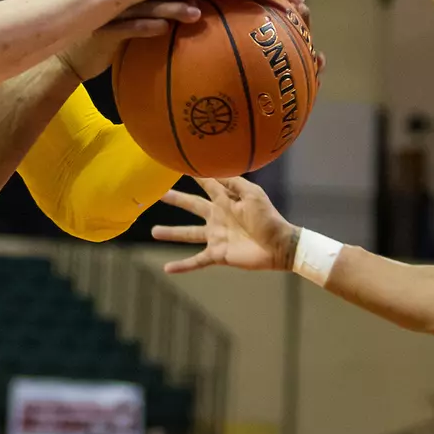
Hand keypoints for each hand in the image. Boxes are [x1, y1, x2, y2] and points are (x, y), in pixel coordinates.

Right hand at [58, 0, 201, 80]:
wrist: (69, 62)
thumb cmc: (101, 38)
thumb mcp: (122, 15)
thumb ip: (142, 4)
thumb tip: (178, 0)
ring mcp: (103, 12)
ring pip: (142, 6)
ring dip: (170, 9)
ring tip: (195, 14)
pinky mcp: (100, 31)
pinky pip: (127, 28)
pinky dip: (147, 27)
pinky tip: (165, 29)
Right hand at [151, 176, 297, 273]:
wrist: (279, 245)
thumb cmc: (269, 217)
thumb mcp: (252, 194)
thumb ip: (234, 182)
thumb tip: (214, 169)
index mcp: (226, 201)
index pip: (207, 184)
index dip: (195, 174)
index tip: (179, 164)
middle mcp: (217, 217)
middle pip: (192, 206)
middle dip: (176, 199)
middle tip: (158, 193)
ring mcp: (216, 236)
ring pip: (188, 234)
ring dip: (171, 233)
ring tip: (153, 231)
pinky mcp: (218, 254)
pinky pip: (196, 260)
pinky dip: (182, 265)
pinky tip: (167, 269)